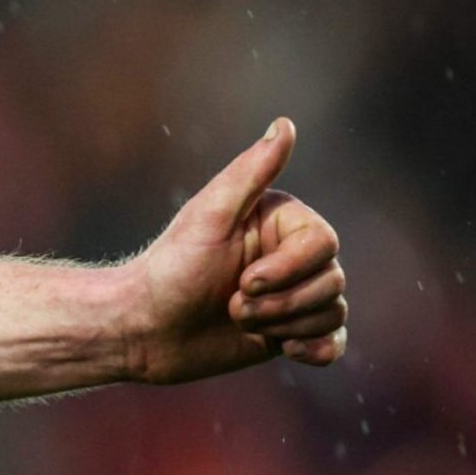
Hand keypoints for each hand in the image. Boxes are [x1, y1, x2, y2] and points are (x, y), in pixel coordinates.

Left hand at [118, 118, 346, 384]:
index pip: (325, 244)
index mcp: (281, 223)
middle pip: (333, 281)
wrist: (143, 329)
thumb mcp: (208, 216)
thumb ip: (249, 172)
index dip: (290, 269)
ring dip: (285, 324)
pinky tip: (285, 350)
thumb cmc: (169, 269)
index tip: (244, 281)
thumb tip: (285, 124)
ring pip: (332, 311)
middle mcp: (292, 256)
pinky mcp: (288, 332)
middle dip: (281, 303)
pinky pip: (332, 343)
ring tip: (238, 322)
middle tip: (231, 306)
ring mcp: (293, 295)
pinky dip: (316, 350)